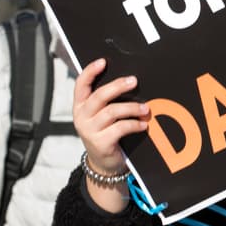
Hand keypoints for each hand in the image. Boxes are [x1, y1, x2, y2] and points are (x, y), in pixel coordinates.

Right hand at [72, 59, 149, 212]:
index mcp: (80, 106)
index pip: (81, 85)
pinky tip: (143, 125)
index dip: (90, 71)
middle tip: (134, 81)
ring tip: (145, 108)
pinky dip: (134, 125)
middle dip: (118, 86)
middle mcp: (81, 117)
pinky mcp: (100, 143)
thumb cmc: (106, 133)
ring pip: (112, 112)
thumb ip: (107, 101)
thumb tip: (129, 81)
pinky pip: (120, 128)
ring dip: (131, 108)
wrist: (104, 164)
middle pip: (99, 96)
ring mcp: (89, 131)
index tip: (103, 61)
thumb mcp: (101, 116)